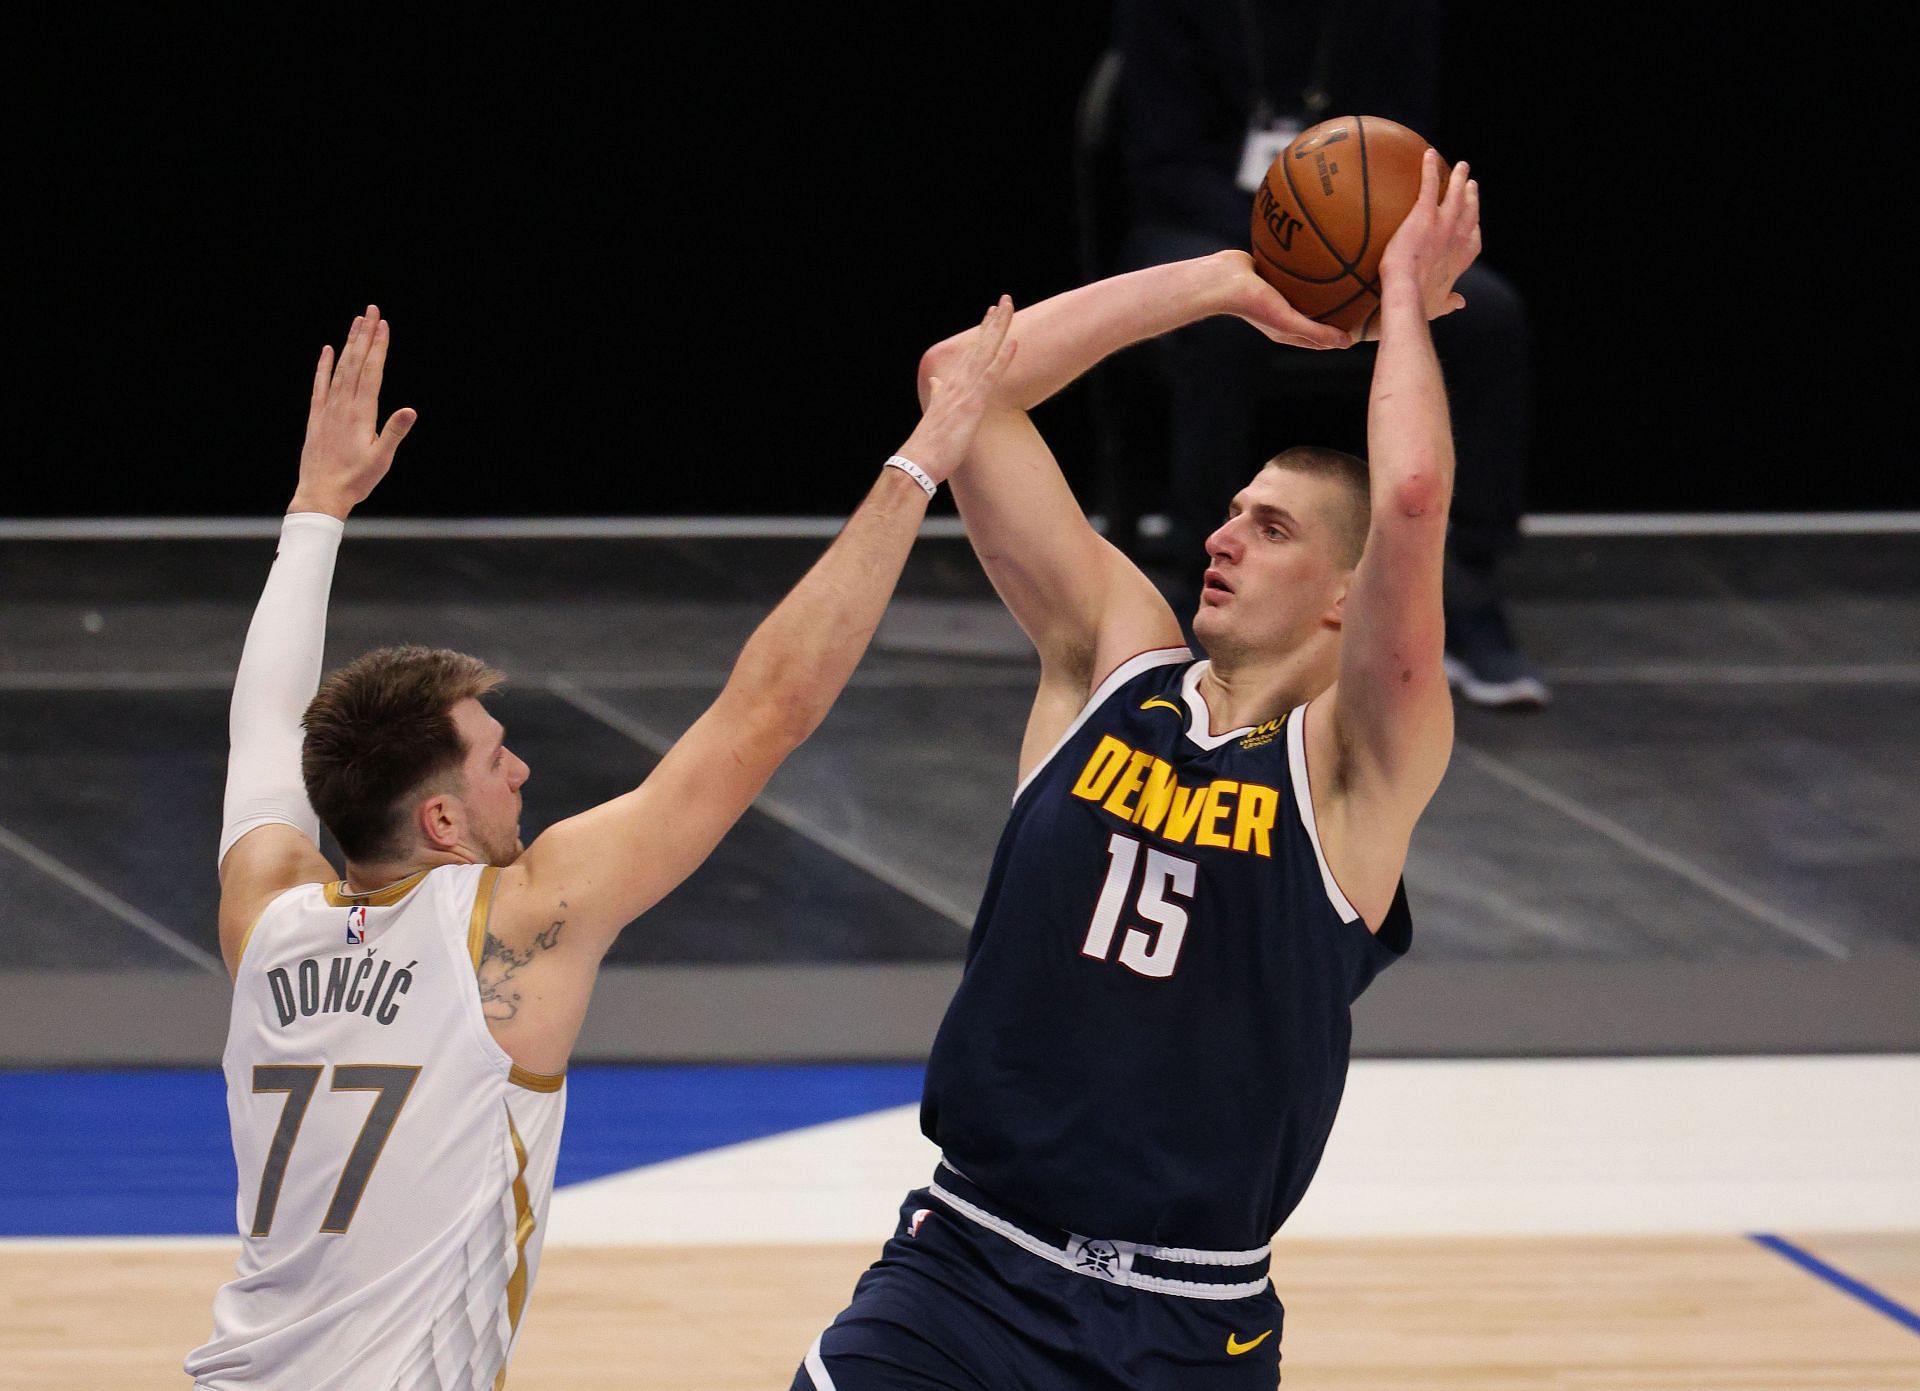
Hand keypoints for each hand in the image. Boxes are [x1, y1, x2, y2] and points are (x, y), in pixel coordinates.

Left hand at [288, 305, 417, 518]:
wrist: (320, 494)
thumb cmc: (355, 480)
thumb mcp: (382, 459)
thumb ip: (395, 432)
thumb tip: (410, 410)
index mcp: (360, 413)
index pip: (371, 371)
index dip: (378, 347)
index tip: (383, 325)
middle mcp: (342, 405)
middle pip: (355, 362)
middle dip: (364, 335)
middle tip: (371, 310)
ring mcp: (327, 409)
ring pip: (339, 368)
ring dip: (349, 343)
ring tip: (356, 322)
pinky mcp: (317, 416)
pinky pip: (320, 384)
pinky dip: (324, 365)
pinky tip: (328, 350)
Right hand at [896, 296, 1018, 484]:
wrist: (919, 461)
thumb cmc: (929, 445)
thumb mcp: (937, 414)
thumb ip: (938, 394)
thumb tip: (937, 381)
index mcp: (952, 385)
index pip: (970, 352)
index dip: (982, 332)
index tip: (991, 313)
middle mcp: (958, 382)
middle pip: (979, 345)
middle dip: (993, 321)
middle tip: (1005, 299)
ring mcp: (965, 391)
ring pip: (985, 352)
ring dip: (998, 328)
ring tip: (1008, 307)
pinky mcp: (972, 404)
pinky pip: (990, 376)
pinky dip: (1002, 358)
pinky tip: (1013, 342)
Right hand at [1215, 251, 1353, 349]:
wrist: (1223, 279)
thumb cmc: (1253, 304)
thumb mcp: (1288, 322)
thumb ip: (1317, 332)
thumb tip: (1348, 342)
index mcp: (1287, 331)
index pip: (1321, 340)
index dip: (1342, 337)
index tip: (1365, 329)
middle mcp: (1284, 314)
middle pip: (1318, 316)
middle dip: (1339, 312)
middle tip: (1364, 301)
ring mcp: (1278, 294)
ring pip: (1309, 293)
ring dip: (1327, 287)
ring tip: (1350, 273)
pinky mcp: (1273, 274)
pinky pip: (1299, 271)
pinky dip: (1313, 266)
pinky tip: (1328, 252)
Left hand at [1377, 151, 1480, 321]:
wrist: (1407, 293)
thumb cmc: (1418, 304)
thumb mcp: (1437, 305)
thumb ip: (1448, 302)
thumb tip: (1459, 303)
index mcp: (1460, 259)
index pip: (1473, 240)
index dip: (1474, 228)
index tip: (1475, 220)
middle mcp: (1457, 237)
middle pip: (1469, 212)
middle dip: (1471, 197)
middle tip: (1471, 184)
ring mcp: (1444, 223)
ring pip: (1456, 194)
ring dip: (1459, 178)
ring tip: (1460, 166)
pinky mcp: (1425, 214)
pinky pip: (1429, 184)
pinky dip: (1429, 168)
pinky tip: (1428, 154)